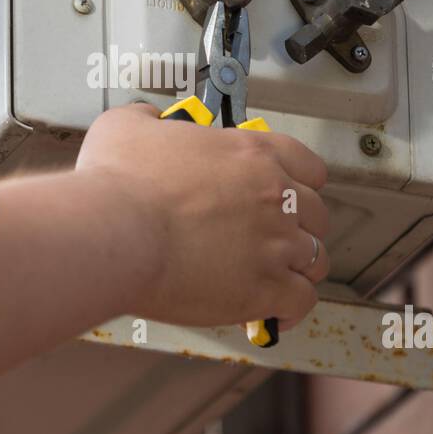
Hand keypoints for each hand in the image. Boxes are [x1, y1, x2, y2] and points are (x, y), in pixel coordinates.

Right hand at [76, 104, 329, 330]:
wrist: (115, 230)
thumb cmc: (119, 182)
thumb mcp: (126, 127)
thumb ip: (147, 119)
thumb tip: (148, 121)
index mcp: (251, 154)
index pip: (308, 165)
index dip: (300, 182)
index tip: (286, 194)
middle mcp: (274, 196)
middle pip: (317, 214)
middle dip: (300, 228)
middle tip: (274, 239)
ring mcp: (275, 244)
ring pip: (315, 259)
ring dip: (297, 268)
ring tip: (275, 278)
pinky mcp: (265, 289)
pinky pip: (301, 301)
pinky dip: (291, 309)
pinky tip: (274, 313)